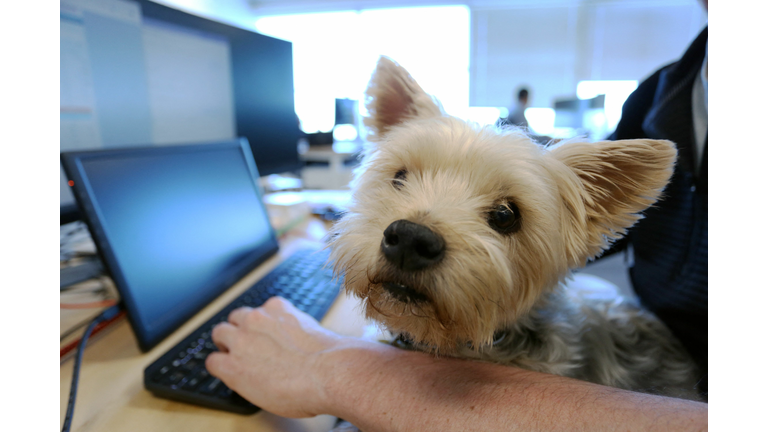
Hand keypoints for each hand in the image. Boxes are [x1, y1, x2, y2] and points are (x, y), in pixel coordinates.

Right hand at [205, 296, 345, 417]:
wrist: (328, 371)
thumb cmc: (302, 391)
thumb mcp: (264, 397)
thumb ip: (248, 380)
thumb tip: (251, 373)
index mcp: (232, 369)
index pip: (213, 361)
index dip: (224, 362)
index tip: (232, 362)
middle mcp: (240, 340)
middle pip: (220, 331)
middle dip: (230, 338)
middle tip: (245, 344)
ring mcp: (257, 320)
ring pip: (239, 314)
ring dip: (247, 322)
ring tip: (263, 332)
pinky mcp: (277, 306)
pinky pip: (268, 305)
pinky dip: (274, 313)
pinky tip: (286, 324)